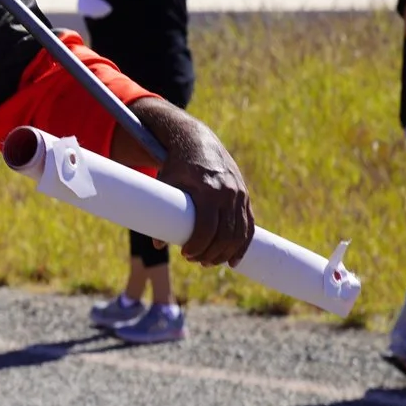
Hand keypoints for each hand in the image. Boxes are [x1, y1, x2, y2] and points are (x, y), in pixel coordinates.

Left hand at [135, 100, 254, 265]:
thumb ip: (161, 212)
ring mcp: (240, 195)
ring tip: (208, 262)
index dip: (198, 245)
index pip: (207, 227)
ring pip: (240, 233)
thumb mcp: (165, 183)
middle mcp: (228, 193)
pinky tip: (233, 260)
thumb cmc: (177, 165)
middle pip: (225, 234)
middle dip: (211, 253)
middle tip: (195, 260)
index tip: (185, 254)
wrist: (199, 143)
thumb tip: (156, 245)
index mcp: (208, 189)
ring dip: (225, 253)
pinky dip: (243, 245)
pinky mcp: (245, 197)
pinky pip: (249, 226)